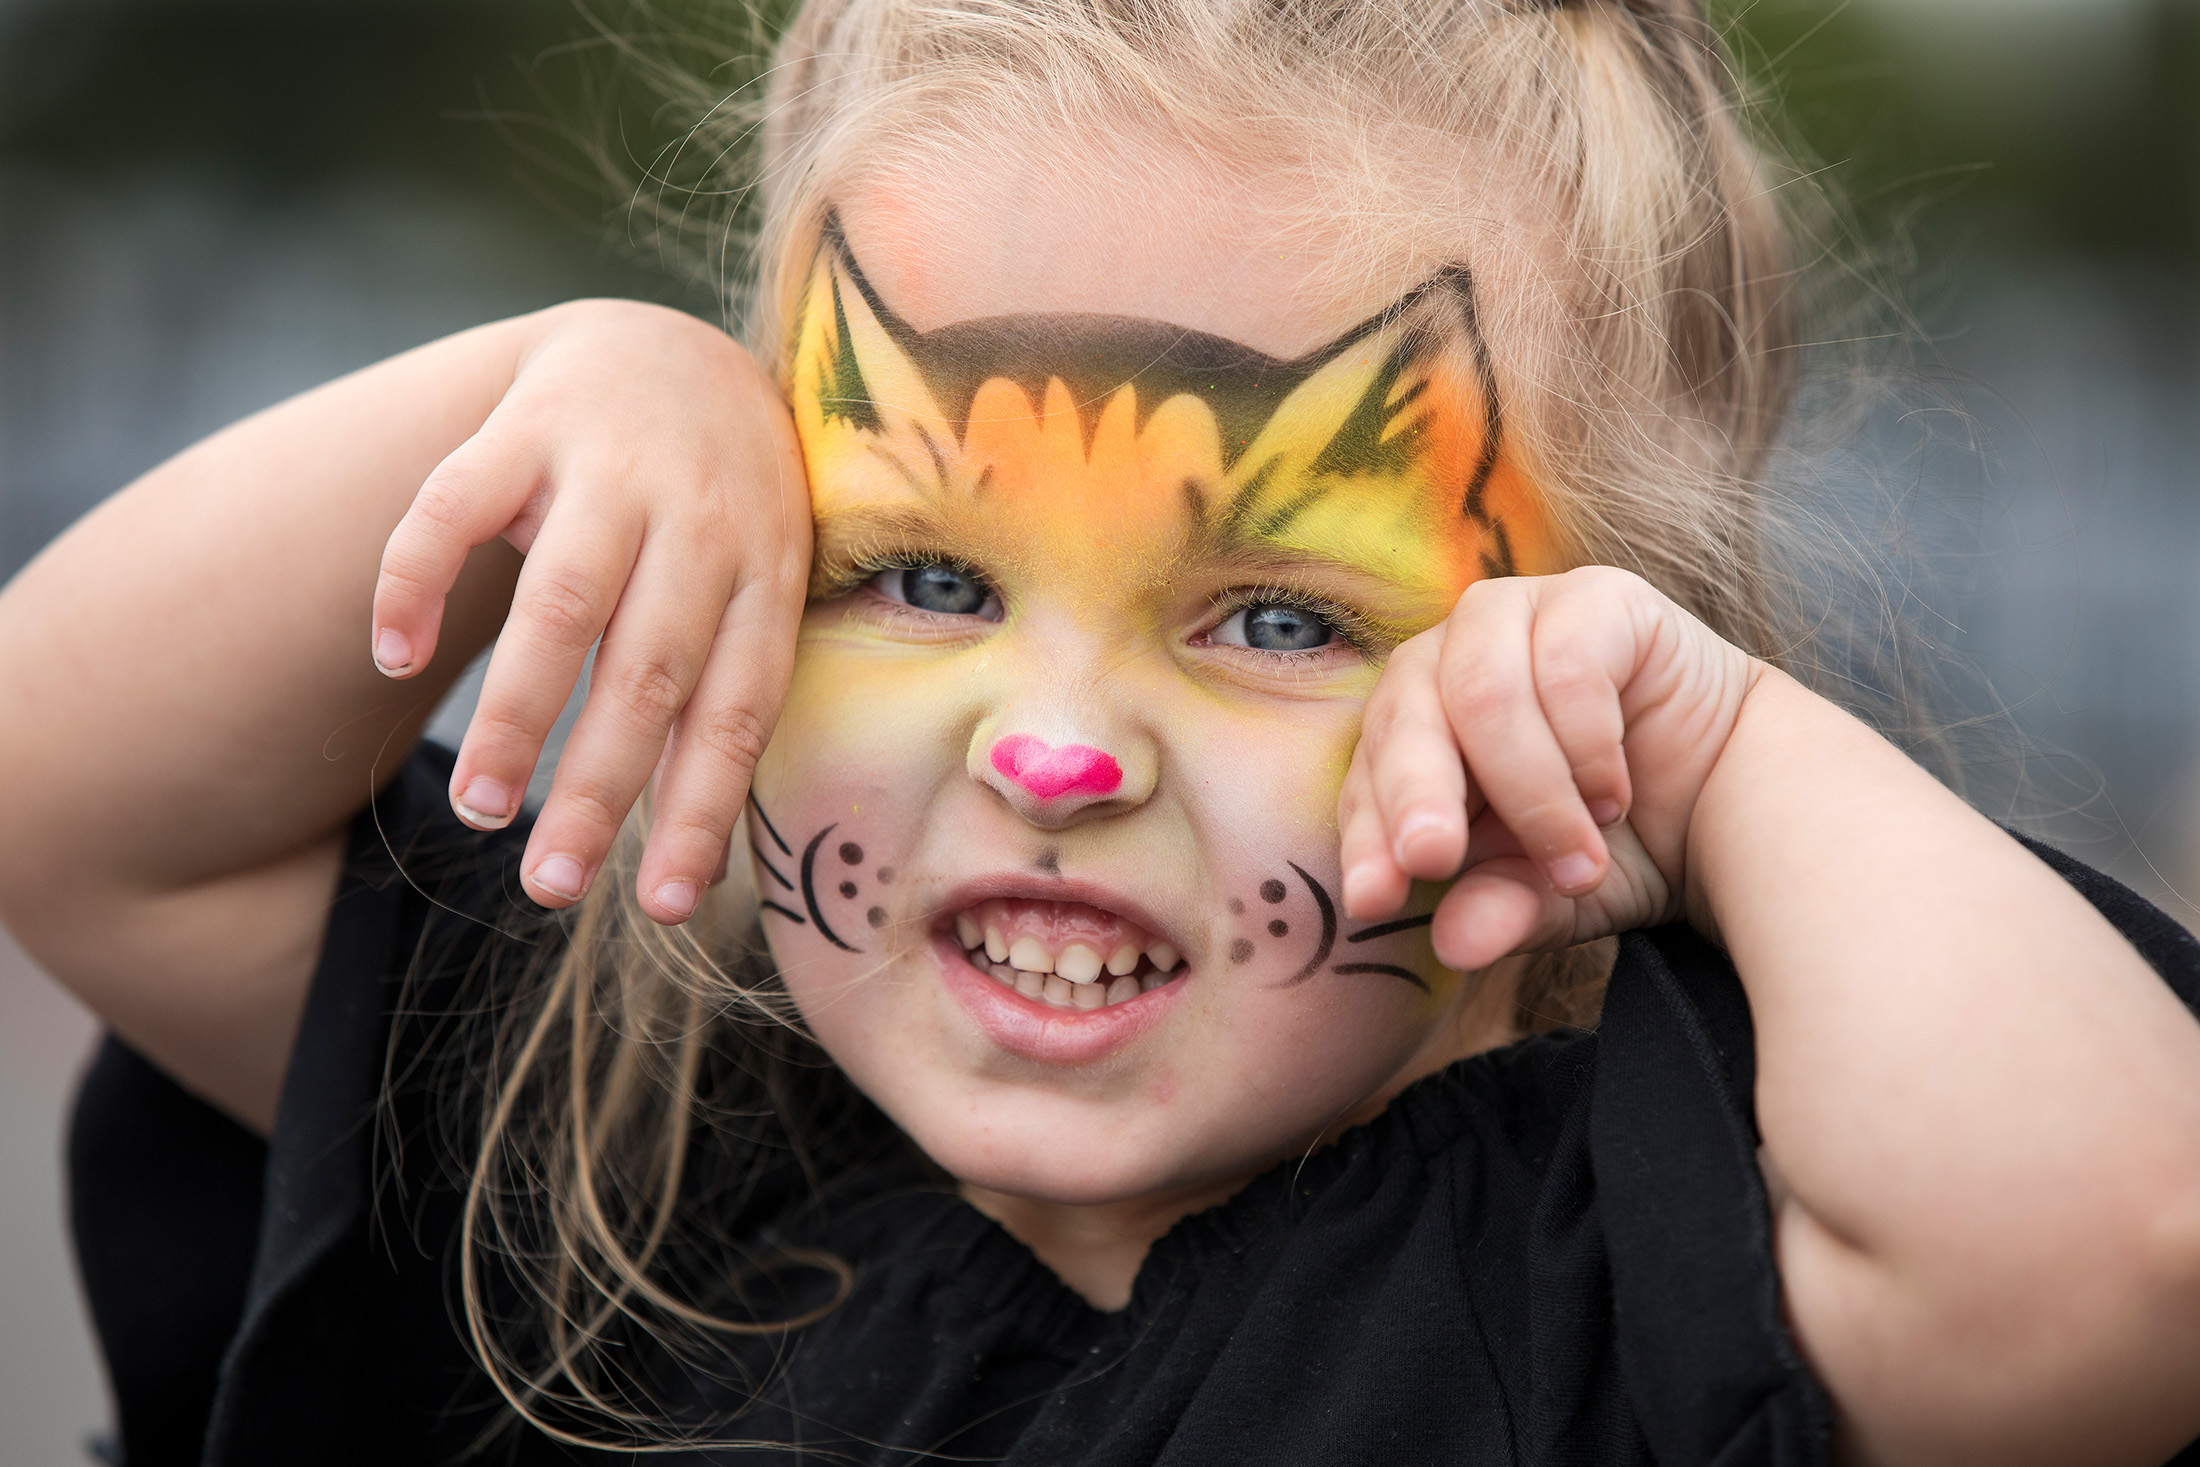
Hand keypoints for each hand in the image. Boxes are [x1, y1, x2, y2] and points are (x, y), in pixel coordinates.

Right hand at [370, 299, 810, 922]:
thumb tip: (697, 869)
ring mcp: (612, 462)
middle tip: (548, 885)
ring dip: (515, 713)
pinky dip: (417, 582)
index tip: (658, 906)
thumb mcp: (754, 585)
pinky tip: (394, 658)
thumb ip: (720, 698)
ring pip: (562, 601)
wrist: (669, 347)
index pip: (737, 710)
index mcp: (767, 572)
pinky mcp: (527, 419)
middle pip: (649, 670)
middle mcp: (700, 516)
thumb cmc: (718, 513)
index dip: (699, 808)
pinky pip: (456, 504)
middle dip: (597, 788)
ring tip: (481, 807)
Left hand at [1338, 566, 1763, 969]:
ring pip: (1483, 692)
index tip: (1373, 901)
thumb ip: (1500, 910)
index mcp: (1414, 727)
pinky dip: (1588, 747)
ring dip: (1532, 792)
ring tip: (1579, 860)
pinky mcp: (1595, 596)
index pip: (1367, 774)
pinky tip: (1614, 796)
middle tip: (1438, 861)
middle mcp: (1451, 657)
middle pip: (1407, 715)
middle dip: (1421, 798)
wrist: (1731, 799)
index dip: (1366, 835)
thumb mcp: (1551, 898)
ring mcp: (1519, 614)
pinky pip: (1565, 666)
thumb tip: (1452, 946)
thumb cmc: (1615, 843)